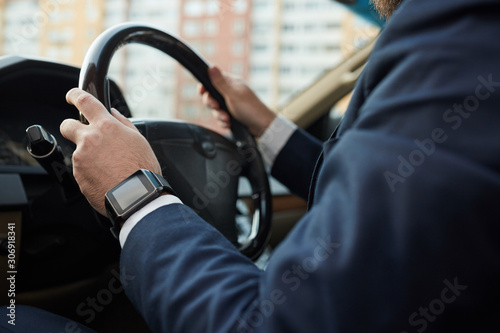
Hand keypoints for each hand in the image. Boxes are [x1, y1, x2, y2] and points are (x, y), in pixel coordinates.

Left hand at [60, 88, 161, 215]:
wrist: (136, 196)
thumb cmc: (142, 169)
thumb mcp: (139, 140)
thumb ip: (123, 124)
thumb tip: (113, 114)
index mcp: (106, 127)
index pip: (84, 101)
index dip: (75, 95)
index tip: (72, 96)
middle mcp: (89, 140)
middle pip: (67, 126)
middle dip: (71, 127)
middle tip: (84, 136)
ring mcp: (81, 158)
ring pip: (79, 152)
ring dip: (89, 156)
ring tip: (109, 168)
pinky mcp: (78, 176)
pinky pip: (81, 170)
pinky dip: (91, 172)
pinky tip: (106, 178)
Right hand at [199, 66, 275, 136]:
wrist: (262, 126)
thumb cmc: (250, 108)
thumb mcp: (232, 94)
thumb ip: (220, 82)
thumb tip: (211, 66)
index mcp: (231, 83)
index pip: (212, 80)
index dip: (205, 86)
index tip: (202, 92)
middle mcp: (230, 92)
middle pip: (211, 96)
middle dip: (212, 104)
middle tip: (217, 106)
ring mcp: (231, 104)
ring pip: (215, 109)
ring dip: (219, 115)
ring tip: (227, 118)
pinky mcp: (232, 115)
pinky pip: (221, 118)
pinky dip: (223, 121)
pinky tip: (229, 123)